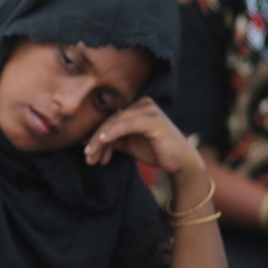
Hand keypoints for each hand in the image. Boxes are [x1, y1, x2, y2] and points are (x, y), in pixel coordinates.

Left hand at [84, 97, 205, 187]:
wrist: (181, 163)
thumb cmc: (156, 152)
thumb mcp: (129, 144)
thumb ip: (111, 140)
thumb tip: (86, 141)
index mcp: (137, 107)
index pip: (110, 120)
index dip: (96, 136)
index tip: (87, 152)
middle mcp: (143, 104)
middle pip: (110, 120)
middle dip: (96, 140)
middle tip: (87, 157)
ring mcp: (148, 110)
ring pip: (115, 123)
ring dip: (100, 141)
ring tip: (91, 156)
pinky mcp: (152, 119)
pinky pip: (125, 125)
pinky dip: (111, 133)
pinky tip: (102, 141)